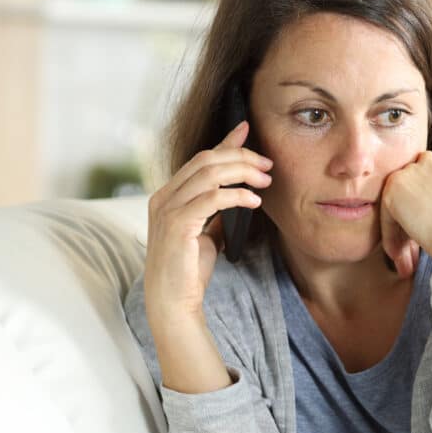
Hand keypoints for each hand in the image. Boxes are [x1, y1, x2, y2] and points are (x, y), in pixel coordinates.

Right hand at [143, 120, 272, 326]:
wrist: (173, 302)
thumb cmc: (190, 270)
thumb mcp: (207, 233)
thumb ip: (216, 211)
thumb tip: (240, 193)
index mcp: (168, 195)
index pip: (200, 159)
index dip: (225, 143)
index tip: (247, 130)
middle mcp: (163, 197)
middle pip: (206, 160)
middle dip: (241, 156)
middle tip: (268, 165)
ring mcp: (167, 210)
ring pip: (209, 174)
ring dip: (243, 173)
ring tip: (265, 181)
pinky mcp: (177, 225)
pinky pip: (212, 198)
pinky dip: (236, 195)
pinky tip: (253, 201)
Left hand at [379, 151, 431, 274]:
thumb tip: (419, 207)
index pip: (429, 179)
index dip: (425, 204)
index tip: (426, 227)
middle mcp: (430, 160)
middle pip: (411, 186)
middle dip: (410, 212)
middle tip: (411, 245)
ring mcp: (411, 171)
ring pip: (396, 200)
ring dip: (398, 225)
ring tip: (403, 254)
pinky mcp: (394, 186)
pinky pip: (386, 214)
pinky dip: (389, 235)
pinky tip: (397, 255)